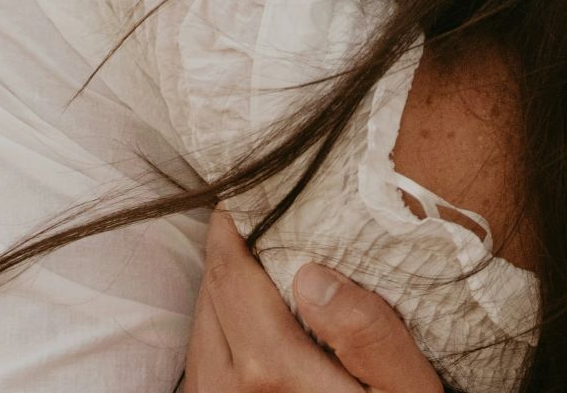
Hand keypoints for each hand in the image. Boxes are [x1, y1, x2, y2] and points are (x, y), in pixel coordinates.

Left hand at [185, 207, 443, 392]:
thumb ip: (368, 332)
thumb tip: (313, 273)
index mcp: (272, 372)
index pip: (233, 272)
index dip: (234, 225)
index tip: (245, 194)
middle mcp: (229, 390)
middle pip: (210, 294)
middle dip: (228, 252)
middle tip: (253, 218)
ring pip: (198, 327)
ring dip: (220, 291)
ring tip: (253, 263)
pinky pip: (199, 363)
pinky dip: (217, 330)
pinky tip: (248, 322)